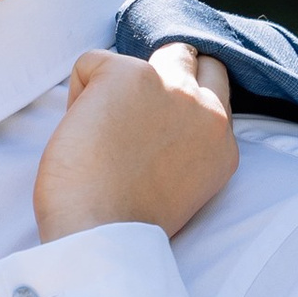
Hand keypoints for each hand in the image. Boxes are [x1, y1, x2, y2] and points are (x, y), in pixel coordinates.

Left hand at [32, 41, 235, 244]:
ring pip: (142, 57)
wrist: (99, 239)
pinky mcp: (128, 75)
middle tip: (123, 108)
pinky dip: (76, 93)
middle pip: (189, 58)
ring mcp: (170, 88)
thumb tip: (148, 117)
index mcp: (221, 143)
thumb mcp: (179, 186)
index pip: (213, 88)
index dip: (179, 94)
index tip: (151, 115)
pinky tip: (78, 133)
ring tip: (97, 135)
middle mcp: (206, 110)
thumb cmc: (122, 227)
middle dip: (156, 72)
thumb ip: (182, 147)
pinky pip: (91, 64)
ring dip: (114, 87)